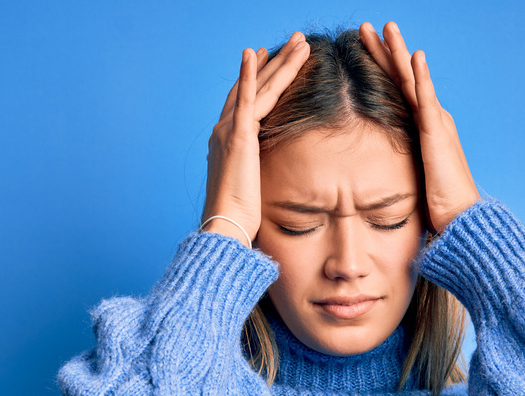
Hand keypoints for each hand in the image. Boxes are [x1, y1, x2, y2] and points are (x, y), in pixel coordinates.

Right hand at [202, 33, 309, 244]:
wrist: (226, 226)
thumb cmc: (241, 216)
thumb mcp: (253, 187)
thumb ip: (259, 172)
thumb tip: (269, 177)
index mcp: (230, 142)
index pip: (247, 101)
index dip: (259, 77)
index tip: (268, 58)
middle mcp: (225, 130)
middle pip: (255, 86)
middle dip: (276, 63)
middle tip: (294, 41)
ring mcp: (229, 130)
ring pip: (259, 87)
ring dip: (279, 62)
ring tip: (299, 41)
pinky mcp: (237, 136)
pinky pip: (246, 99)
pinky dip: (249, 74)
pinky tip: (254, 52)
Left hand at [359, 22, 479, 232]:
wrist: (460, 218)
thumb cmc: (437, 203)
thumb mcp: (411, 175)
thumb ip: (397, 162)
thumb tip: (371, 166)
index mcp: (423, 126)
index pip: (397, 90)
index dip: (381, 67)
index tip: (363, 47)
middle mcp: (431, 118)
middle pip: (402, 77)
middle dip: (385, 50)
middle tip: (367, 26)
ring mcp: (435, 123)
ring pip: (413, 80)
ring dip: (400, 52)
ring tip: (387, 27)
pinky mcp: (438, 134)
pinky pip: (427, 100)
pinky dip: (421, 77)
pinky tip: (415, 57)